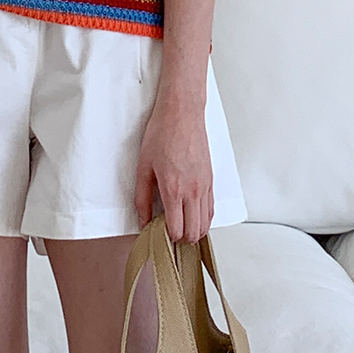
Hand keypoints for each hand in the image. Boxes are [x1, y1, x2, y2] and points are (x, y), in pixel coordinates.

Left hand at [134, 95, 213, 243]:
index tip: (157, 235)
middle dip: (182, 239)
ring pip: (206, 224)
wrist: (182, 113)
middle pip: (194, 233)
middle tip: (168, 234)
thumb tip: (143, 221)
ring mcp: (205, 186)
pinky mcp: (211, 180)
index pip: (176, 231)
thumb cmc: (161, 134)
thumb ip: (142, 199)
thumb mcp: (143, 167)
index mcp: (173, 190)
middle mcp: (193, 191)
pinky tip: (191, 214)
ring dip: (194, 230)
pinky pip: (212, 209)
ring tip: (180, 225)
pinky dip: (203, 218)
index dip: (167, 239)